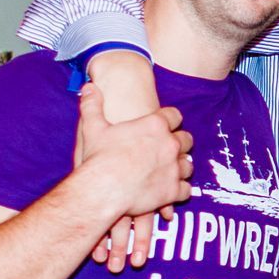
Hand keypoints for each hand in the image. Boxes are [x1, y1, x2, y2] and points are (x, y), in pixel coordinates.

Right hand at [75, 84, 192, 272]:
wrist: (102, 190)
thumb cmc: (98, 158)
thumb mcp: (93, 128)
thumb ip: (93, 106)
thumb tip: (89, 87)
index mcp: (155, 125)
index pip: (174, 115)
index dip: (170, 119)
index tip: (165, 124)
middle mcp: (170, 144)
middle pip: (186, 139)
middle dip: (179, 142)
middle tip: (168, 148)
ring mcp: (174, 168)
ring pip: (188, 164)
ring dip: (181, 166)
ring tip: (172, 169)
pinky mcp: (174, 190)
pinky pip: (186, 189)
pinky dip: (180, 190)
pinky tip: (172, 191)